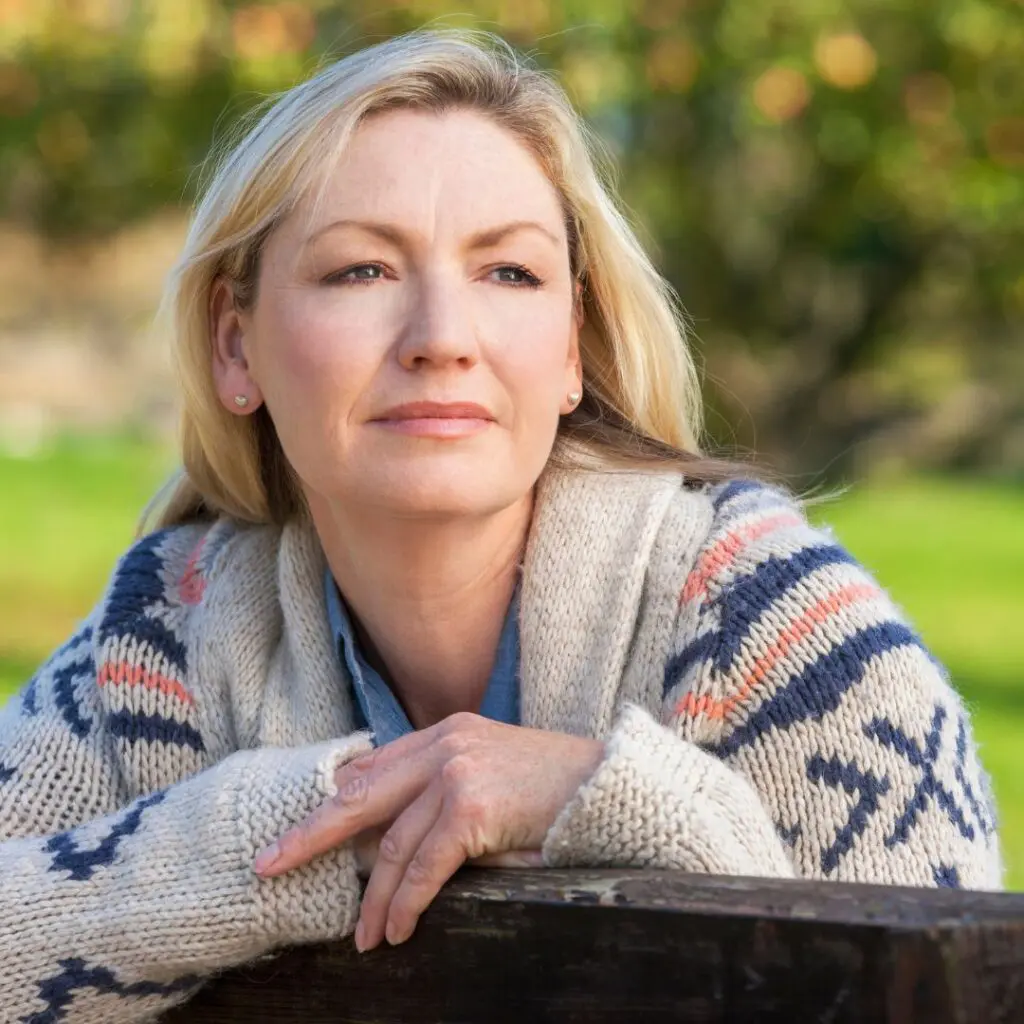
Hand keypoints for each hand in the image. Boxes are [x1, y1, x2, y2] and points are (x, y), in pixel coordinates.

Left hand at [252, 713, 603, 950]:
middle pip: (360, 796)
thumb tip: (392, 838)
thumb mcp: (492, 773)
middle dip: (311, 834)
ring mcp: (456, 772)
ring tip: (363, 936)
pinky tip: (397, 930)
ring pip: (394, 845)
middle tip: (270, 864)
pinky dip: (406, 903)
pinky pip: (425, 866)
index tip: (298, 830)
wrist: (607, 787)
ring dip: (374, 898)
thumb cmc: (552, 789)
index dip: (332, 803)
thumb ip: (443, 789)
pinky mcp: (472, 807)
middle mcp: (444, 745)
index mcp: (444, 732)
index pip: (371, 769)